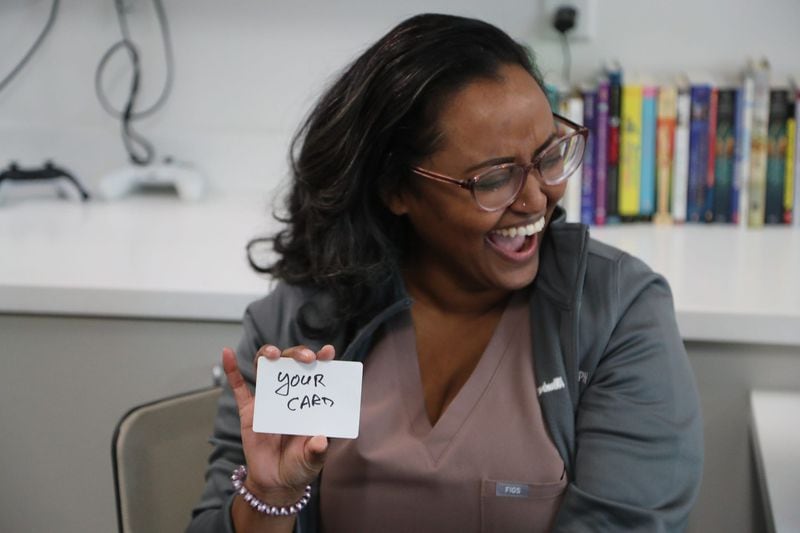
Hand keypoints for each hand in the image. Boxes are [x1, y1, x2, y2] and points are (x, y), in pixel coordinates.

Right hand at [222, 343, 335, 502]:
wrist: (275, 483)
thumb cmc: (299, 466)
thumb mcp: (312, 460)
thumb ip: (316, 451)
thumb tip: (320, 441)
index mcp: (310, 403)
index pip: (318, 375)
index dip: (323, 360)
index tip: (328, 352)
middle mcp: (291, 396)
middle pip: (292, 364)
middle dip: (298, 355)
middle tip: (306, 358)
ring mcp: (269, 401)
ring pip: (267, 368)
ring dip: (269, 355)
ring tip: (272, 354)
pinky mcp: (249, 411)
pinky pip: (238, 388)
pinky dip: (232, 370)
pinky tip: (227, 354)